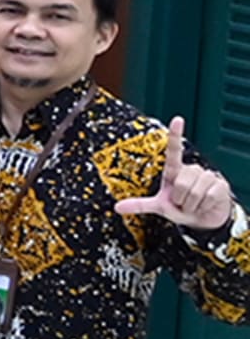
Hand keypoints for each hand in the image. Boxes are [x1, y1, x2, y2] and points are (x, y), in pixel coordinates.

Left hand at [114, 117, 239, 231]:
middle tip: (182, 203)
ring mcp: (207, 176)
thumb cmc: (181, 208)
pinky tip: (205, 205)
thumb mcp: (159, 206)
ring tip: (193, 204)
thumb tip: (117, 207)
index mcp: (174, 172)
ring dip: (191, 205)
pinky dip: (203, 207)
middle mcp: (191, 170)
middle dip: (180, 200)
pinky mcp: (220, 184)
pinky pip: (208, 197)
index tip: (177, 119)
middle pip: (181, 185)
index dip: (175, 135)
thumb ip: (139, 205)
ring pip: (194, 193)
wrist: (203, 219)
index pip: (174, 151)